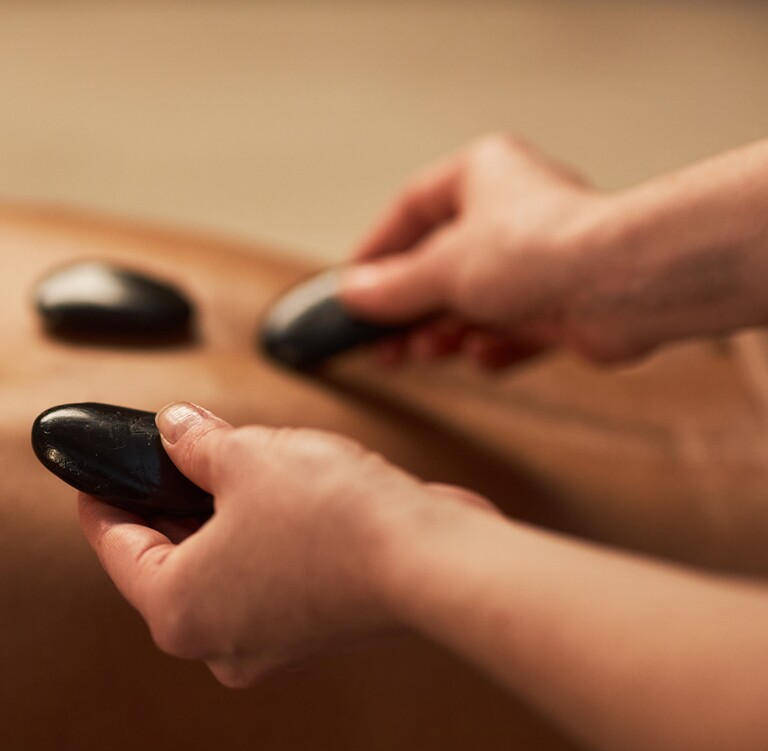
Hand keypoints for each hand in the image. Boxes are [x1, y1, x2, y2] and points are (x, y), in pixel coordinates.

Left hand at [79, 402, 495, 686]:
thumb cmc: (333, 519)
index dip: (102, 497)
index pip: (115, 546)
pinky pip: (259, 576)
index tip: (94, 474)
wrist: (430, 560)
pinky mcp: (310, 631)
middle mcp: (215, 641)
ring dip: (211, 515)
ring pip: (215, 568)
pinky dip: (253, 536)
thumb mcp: (245, 456)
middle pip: (165, 559)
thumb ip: (195, 442)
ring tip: (216, 460)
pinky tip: (263, 491)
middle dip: (164, 500)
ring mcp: (265, 643)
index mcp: (176, 609)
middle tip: (158, 453)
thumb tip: (177, 430)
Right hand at [340, 134, 618, 367]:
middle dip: (410, 308)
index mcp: (480, 173)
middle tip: (380, 342)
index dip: (375, 252)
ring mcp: (538, 258)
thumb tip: (352, 295)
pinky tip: (486, 353)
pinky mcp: (563, 302)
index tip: (350, 290)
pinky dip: (494, 345)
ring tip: (429, 351)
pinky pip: (512, 328)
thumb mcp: (440, 268)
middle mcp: (510, 210)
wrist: (624, 286)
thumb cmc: (541, 250)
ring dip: (447, 331)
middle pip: (439, 263)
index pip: (410, 209)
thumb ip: (390, 287)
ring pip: (472, 301)